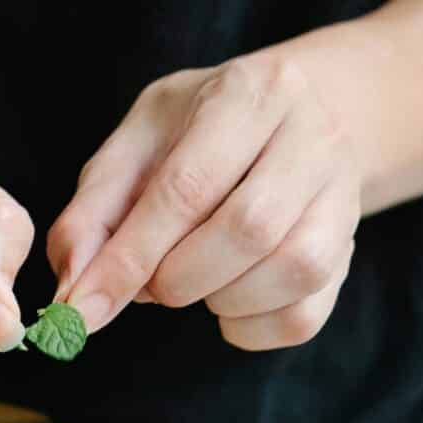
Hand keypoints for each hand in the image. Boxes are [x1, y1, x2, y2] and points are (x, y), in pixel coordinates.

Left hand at [48, 50, 360, 350]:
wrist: (289, 121)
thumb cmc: (199, 134)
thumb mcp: (136, 146)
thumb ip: (94, 214)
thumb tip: (74, 291)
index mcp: (249, 95)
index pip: (189, 187)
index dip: (131, 257)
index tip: (84, 307)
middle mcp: (312, 138)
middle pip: (249, 230)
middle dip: (179, 278)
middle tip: (153, 283)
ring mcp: (343, 196)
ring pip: (289, 272)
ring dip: (219, 301)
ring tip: (195, 279)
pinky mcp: (348, 251)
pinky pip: (303, 317)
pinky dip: (248, 327)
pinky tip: (227, 298)